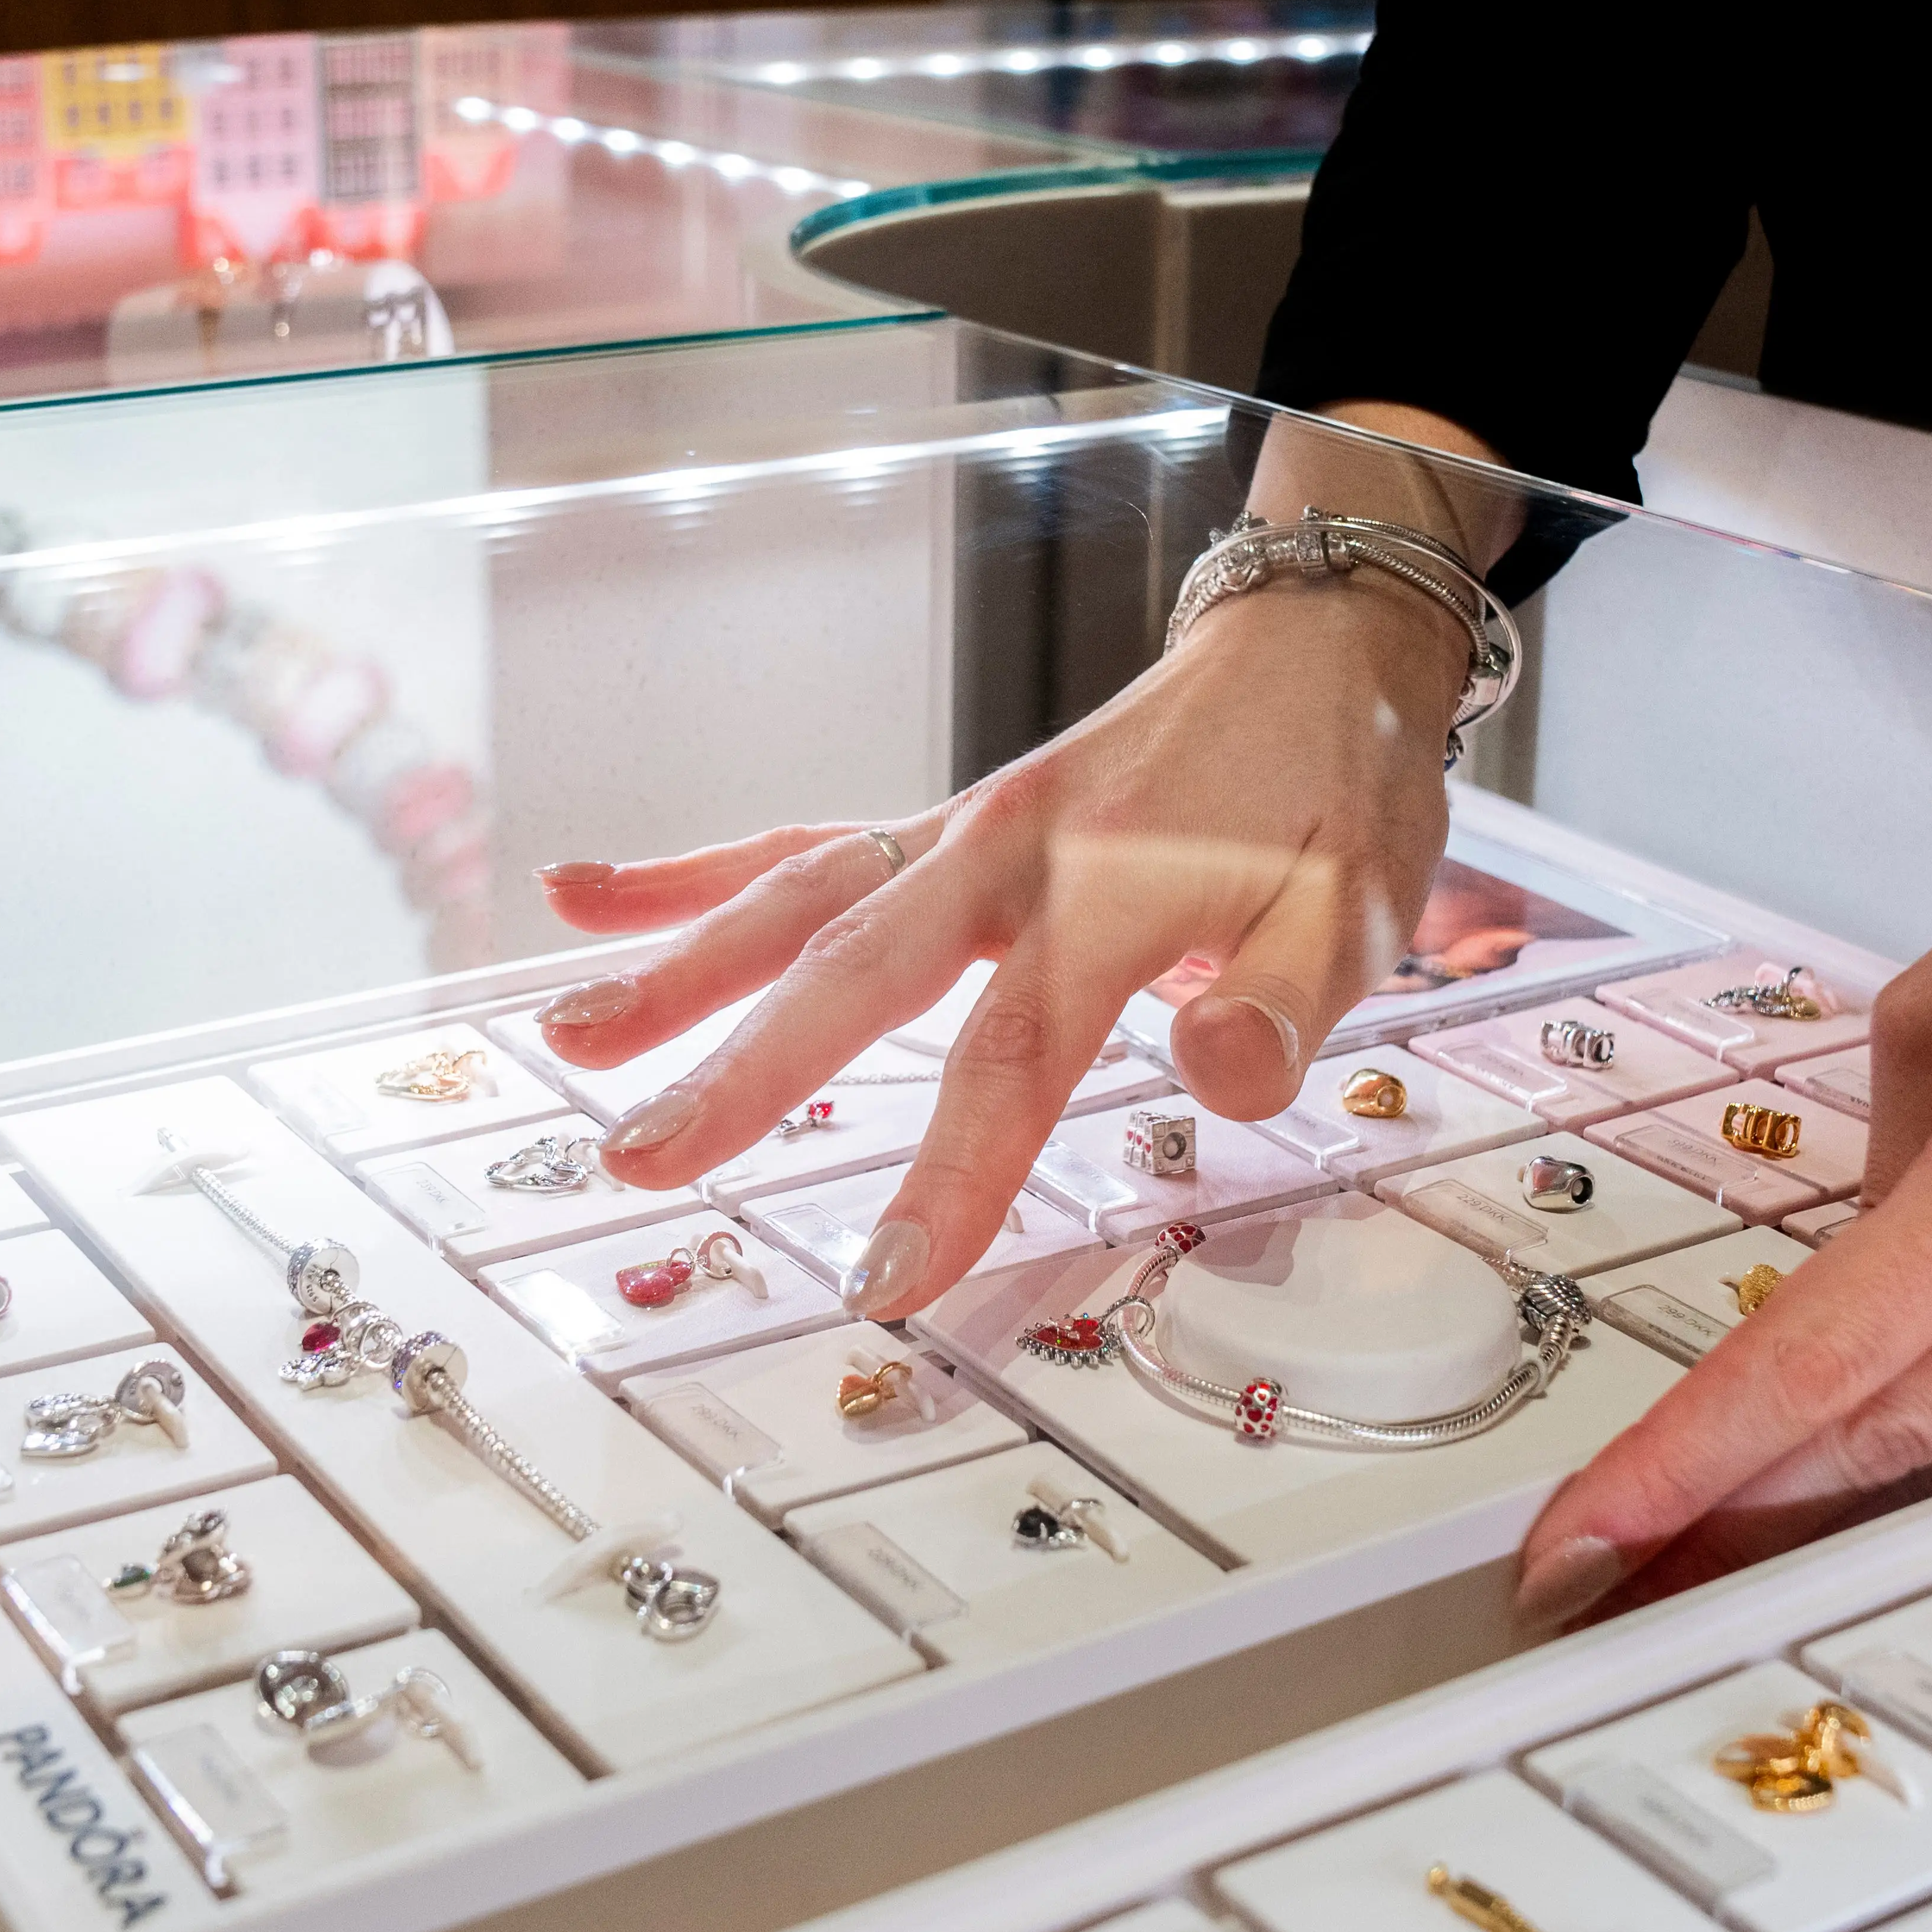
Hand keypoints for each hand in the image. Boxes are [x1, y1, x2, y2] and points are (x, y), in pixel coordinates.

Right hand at [526, 407, 1513, 1321]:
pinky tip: (581, 896)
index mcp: (1117, 890)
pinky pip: (803, 847)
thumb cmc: (1336, 796)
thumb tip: (1225, 1072)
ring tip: (567, 1038)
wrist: (1316, 653)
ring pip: (797, 897)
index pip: (1018, 1054)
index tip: (888, 1278)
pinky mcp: (938, 826)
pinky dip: (691, 871)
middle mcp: (1011, 851)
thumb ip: (1292, 998)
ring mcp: (960, 830)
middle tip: (644, 1162)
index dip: (954, 1171)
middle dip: (748, 1071)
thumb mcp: (1364, 905)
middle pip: (860, 971)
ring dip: (679, 966)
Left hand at [1511, 796, 1931, 1625]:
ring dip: (1845, 1489)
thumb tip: (1834, 1329)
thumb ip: (1872, 1188)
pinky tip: (1878, 1447)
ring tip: (1719, 1531)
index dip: (1695, 1462)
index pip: (1827, 1354)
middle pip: (1893, 1438)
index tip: (1583, 1544)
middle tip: (1607, 1582)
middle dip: (1741, 1520)